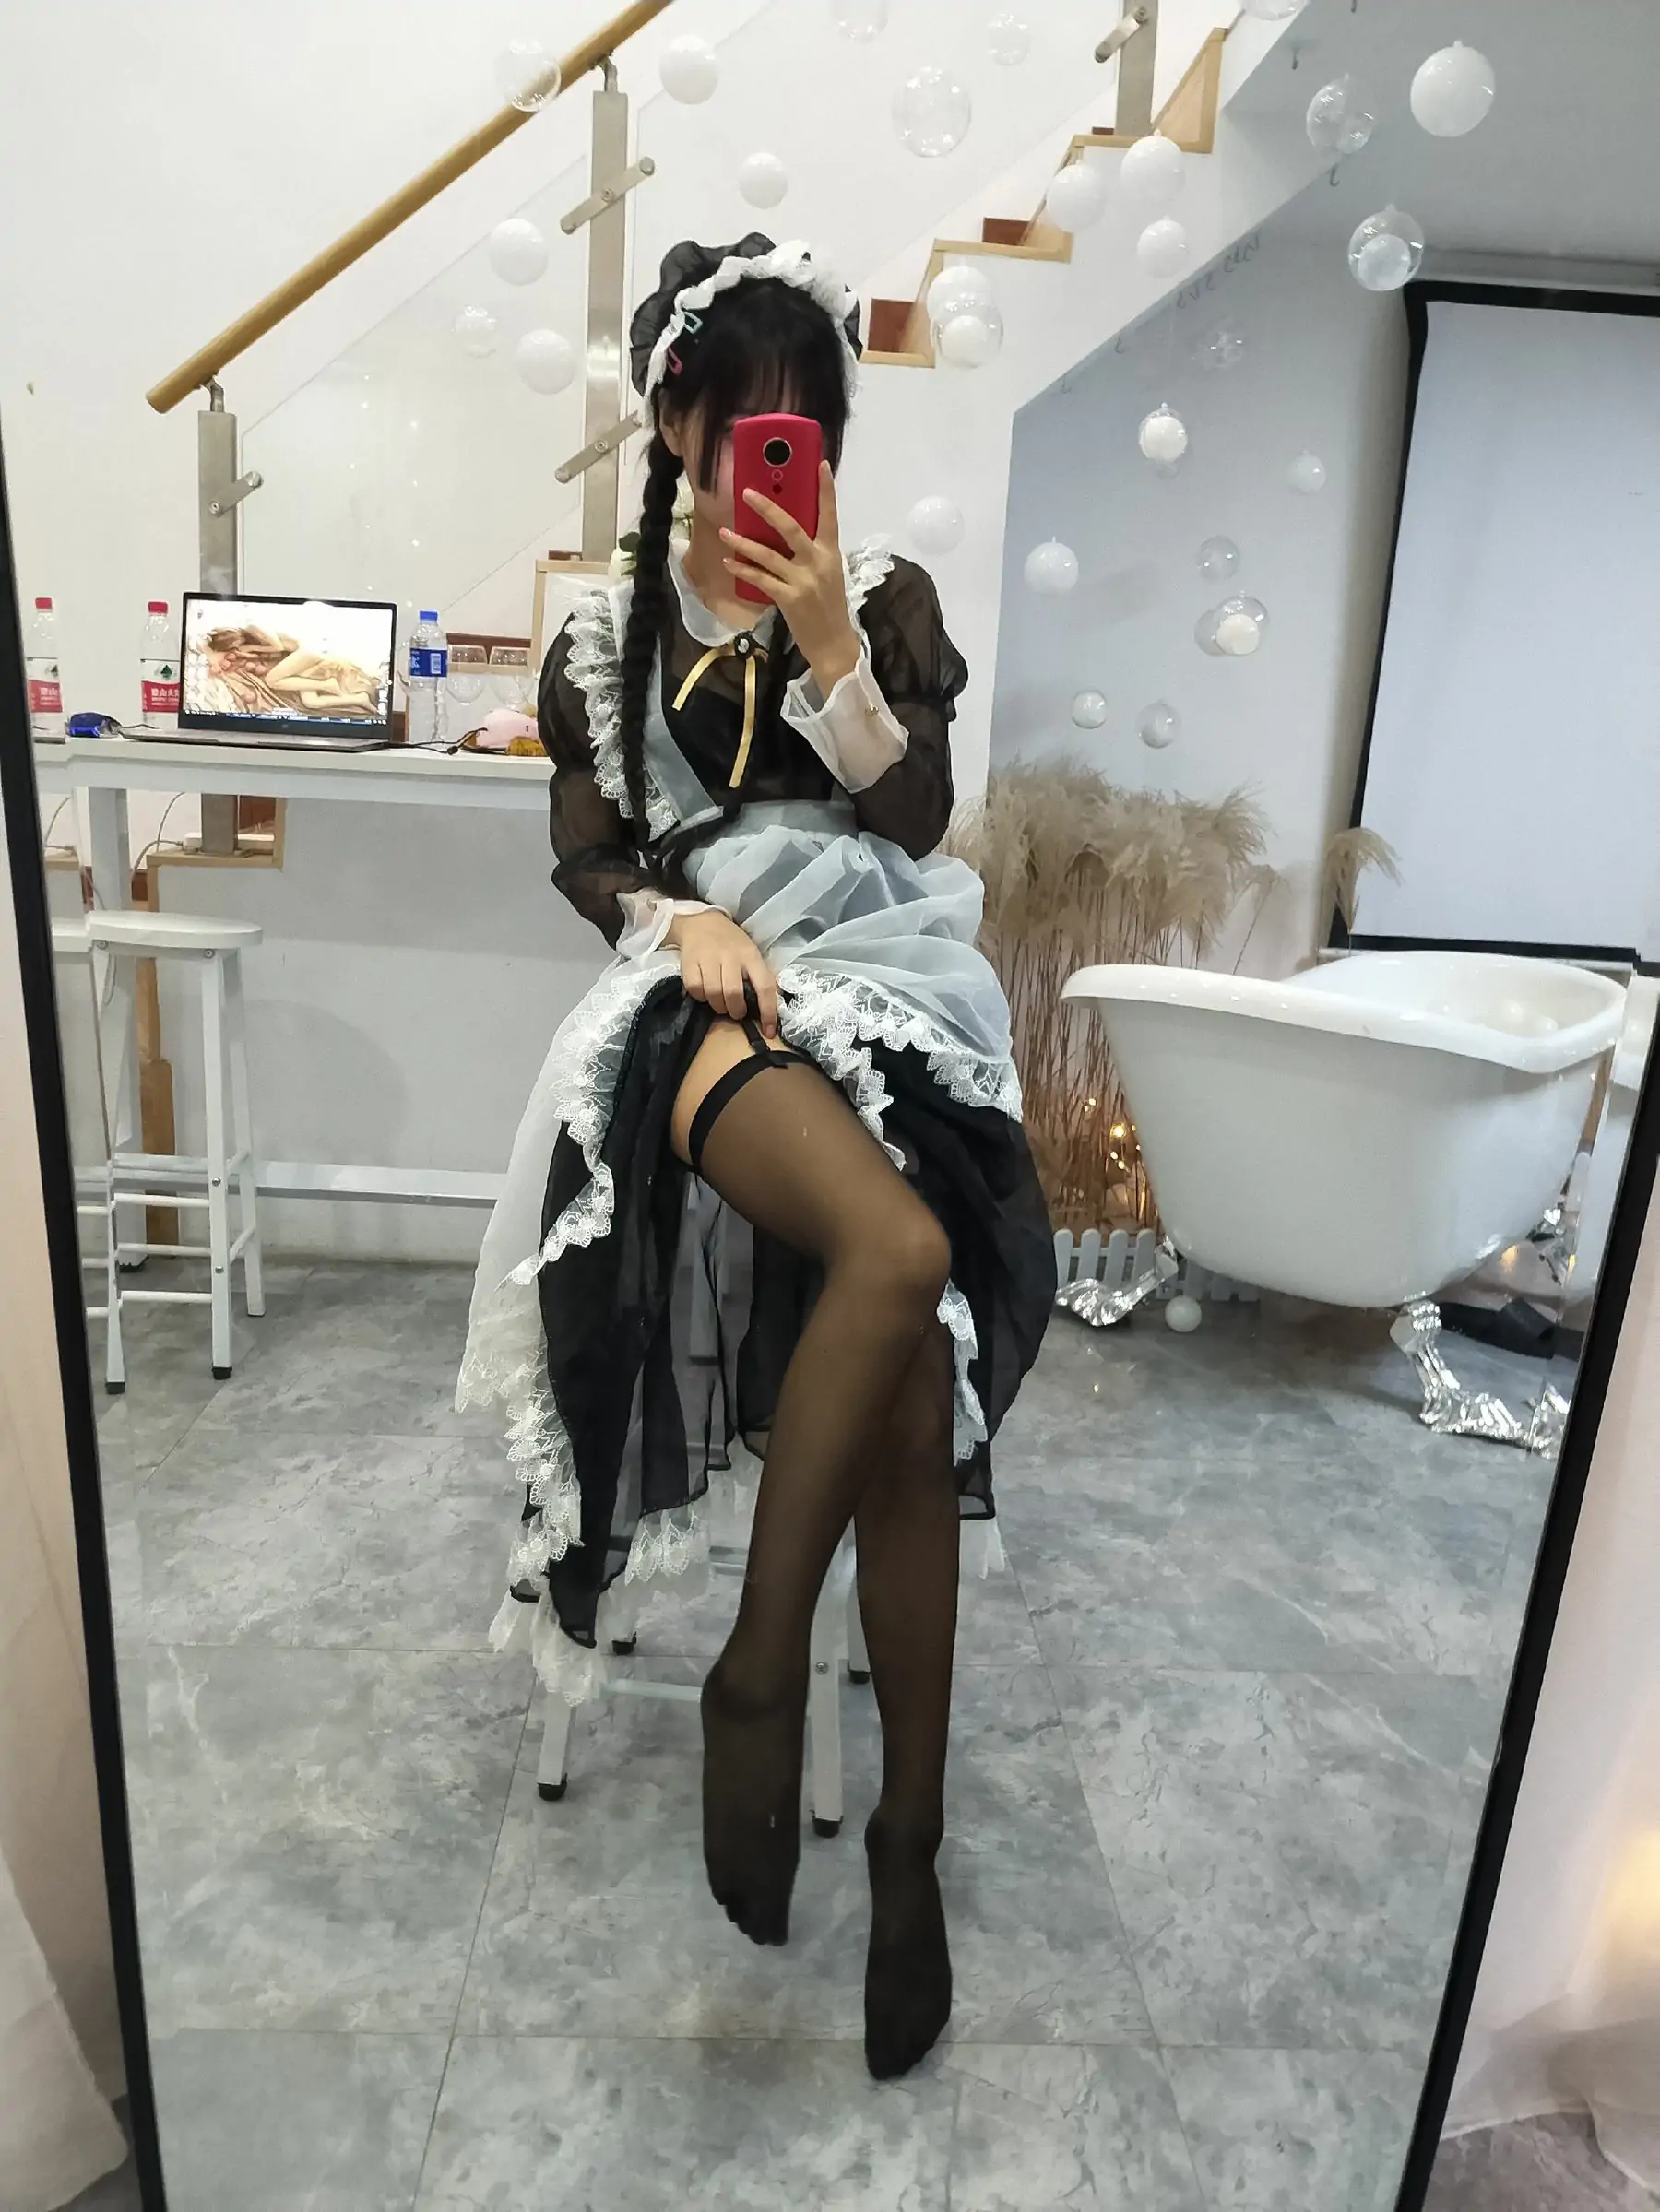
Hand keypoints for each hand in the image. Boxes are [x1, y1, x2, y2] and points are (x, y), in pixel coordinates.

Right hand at [667, 909, 779, 1035]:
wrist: (701, 923)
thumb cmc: (731, 943)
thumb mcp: (751, 954)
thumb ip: (758, 977)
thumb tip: (767, 1009)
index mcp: (751, 955)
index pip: (764, 986)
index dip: (768, 1012)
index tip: (769, 1031)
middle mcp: (730, 956)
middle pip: (734, 993)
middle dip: (737, 1011)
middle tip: (737, 1013)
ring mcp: (708, 958)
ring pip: (714, 993)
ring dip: (719, 1007)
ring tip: (721, 1005)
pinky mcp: (689, 962)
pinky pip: (695, 989)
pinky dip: (700, 997)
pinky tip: (705, 994)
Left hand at [721, 461, 861, 695]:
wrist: (833, 643)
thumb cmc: (829, 607)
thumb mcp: (828, 574)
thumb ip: (812, 553)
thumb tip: (785, 532)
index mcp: (831, 553)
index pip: (830, 516)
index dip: (825, 490)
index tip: (819, 465)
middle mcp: (818, 563)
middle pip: (791, 527)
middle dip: (767, 509)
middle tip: (747, 493)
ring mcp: (803, 581)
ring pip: (768, 554)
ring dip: (743, 542)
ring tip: (725, 532)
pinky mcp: (789, 599)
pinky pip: (760, 579)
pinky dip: (743, 570)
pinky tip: (729, 562)